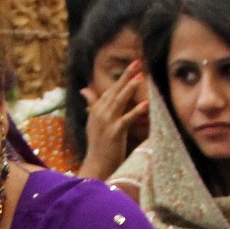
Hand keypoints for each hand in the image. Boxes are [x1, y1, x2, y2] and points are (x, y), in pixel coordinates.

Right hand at [76, 63, 148, 181]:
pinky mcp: (114, 132)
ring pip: (119, 101)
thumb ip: (92, 104)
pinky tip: (145, 104)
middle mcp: (100, 113)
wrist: (96, 165)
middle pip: (115, 91)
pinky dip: (136, 111)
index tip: (133, 65)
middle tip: (137, 62)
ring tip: (140, 77)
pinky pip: (126, 119)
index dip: (122, 77)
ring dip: (130, 88)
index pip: (110, 90)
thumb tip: (84, 89)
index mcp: (97, 109)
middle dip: (126, 76)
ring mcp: (107, 122)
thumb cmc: (97, 145)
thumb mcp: (92, 122)